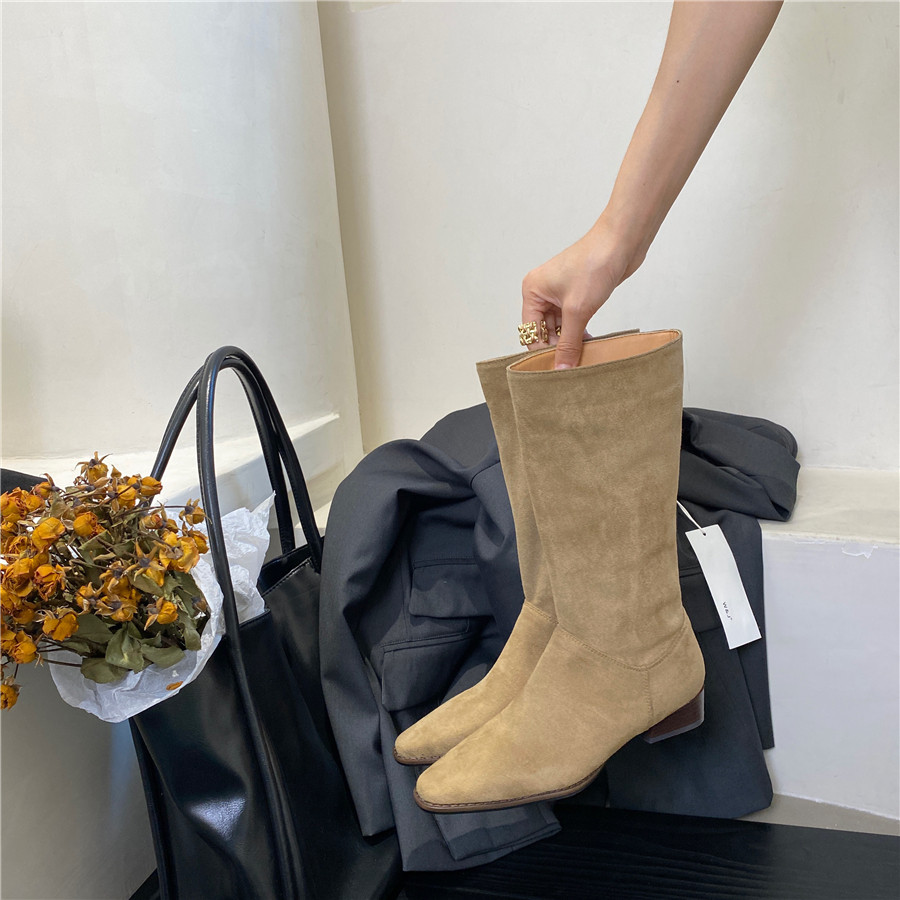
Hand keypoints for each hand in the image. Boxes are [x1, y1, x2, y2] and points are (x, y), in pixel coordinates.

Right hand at [521, 216, 644, 368]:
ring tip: (583, 359)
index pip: (531, 332)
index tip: (555, 371)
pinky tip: (591, 345)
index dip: (542, 352)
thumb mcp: (578, 310)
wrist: (622, 242)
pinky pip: (574, 321)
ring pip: (560, 328)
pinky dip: (580, 334)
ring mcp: (560, 293)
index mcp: (532, 291)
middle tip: (572, 368)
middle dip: (558, 348)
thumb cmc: (594, 264)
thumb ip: (568, 342)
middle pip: (544, 332)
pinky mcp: (577, 295)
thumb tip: (561, 368)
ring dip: (571, 342)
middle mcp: (542, 292)